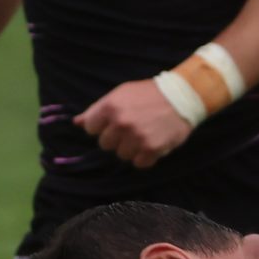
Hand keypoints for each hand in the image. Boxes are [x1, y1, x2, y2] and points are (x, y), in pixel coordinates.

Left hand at [76, 78, 194, 168]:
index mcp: (110, 107)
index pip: (90, 129)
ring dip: (131, 149)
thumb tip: (77, 123)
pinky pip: (139, 164)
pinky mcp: (152, 149)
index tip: (114, 123)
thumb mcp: (120, 94)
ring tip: (143, 136)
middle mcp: (121, 123)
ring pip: (122, 155)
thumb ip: (98, 109)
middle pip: (105, 145)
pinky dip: (145, 157)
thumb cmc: (148, 94)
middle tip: (131, 129)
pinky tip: (152, 144)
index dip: (102, 127)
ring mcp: (136, 137)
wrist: (181, 97)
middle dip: (116, 139)